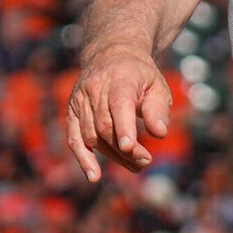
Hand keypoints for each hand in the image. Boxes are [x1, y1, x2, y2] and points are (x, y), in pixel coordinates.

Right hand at [64, 47, 173, 181]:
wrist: (111, 56)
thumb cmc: (140, 76)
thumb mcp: (157, 86)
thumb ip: (158, 109)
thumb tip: (160, 134)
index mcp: (119, 79)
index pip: (118, 104)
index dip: (123, 127)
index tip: (130, 147)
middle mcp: (94, 89)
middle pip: (106, 126)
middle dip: (125, 149)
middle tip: (146, 161)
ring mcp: (80, 100)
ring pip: (92, 136)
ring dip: (113, 156)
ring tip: (137, 165)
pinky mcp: (72, 112)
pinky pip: (74, 139)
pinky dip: (83, 158)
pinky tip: (94, 176)